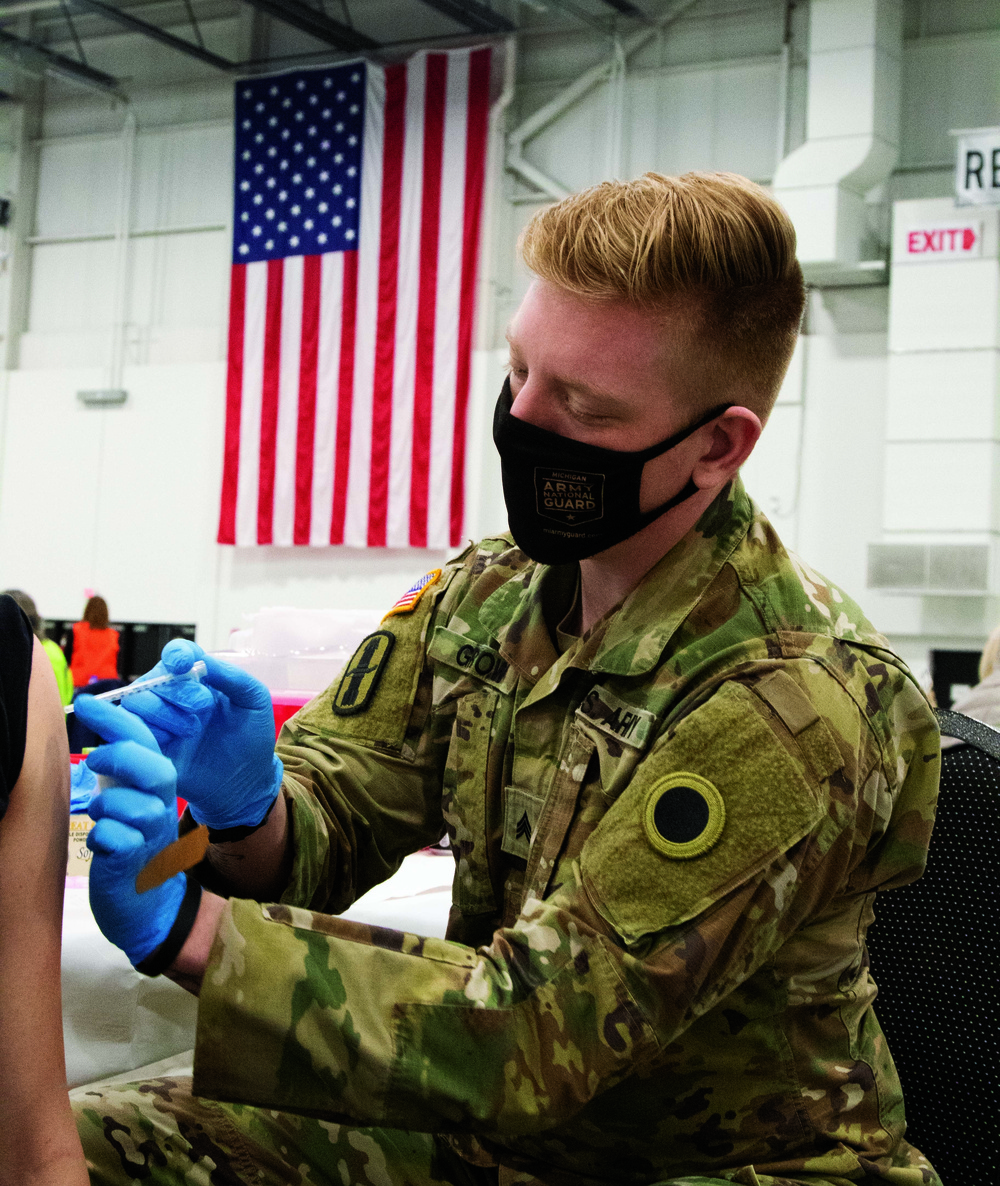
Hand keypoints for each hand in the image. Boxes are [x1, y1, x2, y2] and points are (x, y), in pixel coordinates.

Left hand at [74, 696, 185, 967]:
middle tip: (95, 762)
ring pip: (130, 807)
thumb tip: (102, 727)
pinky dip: (101, 839)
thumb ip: (121, 768)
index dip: (116, 719)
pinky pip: (114, 840)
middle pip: (153, 769)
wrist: (147, 902)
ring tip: (101, 818)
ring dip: (106, 807)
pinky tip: (103, 847)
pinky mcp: (136, 862)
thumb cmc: (131, 843)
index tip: (87, 701)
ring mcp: (152, 834)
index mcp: (158, 784)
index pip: (144, 741)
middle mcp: (161, 805)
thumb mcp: (128, 797)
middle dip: (121, 758)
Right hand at [113, 639, 281, 831]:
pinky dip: (149, 733)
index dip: (176, 654)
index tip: (182, 665)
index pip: (177, 654)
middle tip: (203, 707)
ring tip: (192, 730)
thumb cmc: (250, 737)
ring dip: (163, 712)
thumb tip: (202, 661)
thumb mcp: (253, 700)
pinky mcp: (147, 745)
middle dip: (176, 689)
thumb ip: (232, 676)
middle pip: (153, 678)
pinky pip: (130, 731)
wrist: (243, 782)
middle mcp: (173, 695)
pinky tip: (173, 742)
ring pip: (136, 702)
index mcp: (198, 678)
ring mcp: (158, 721)